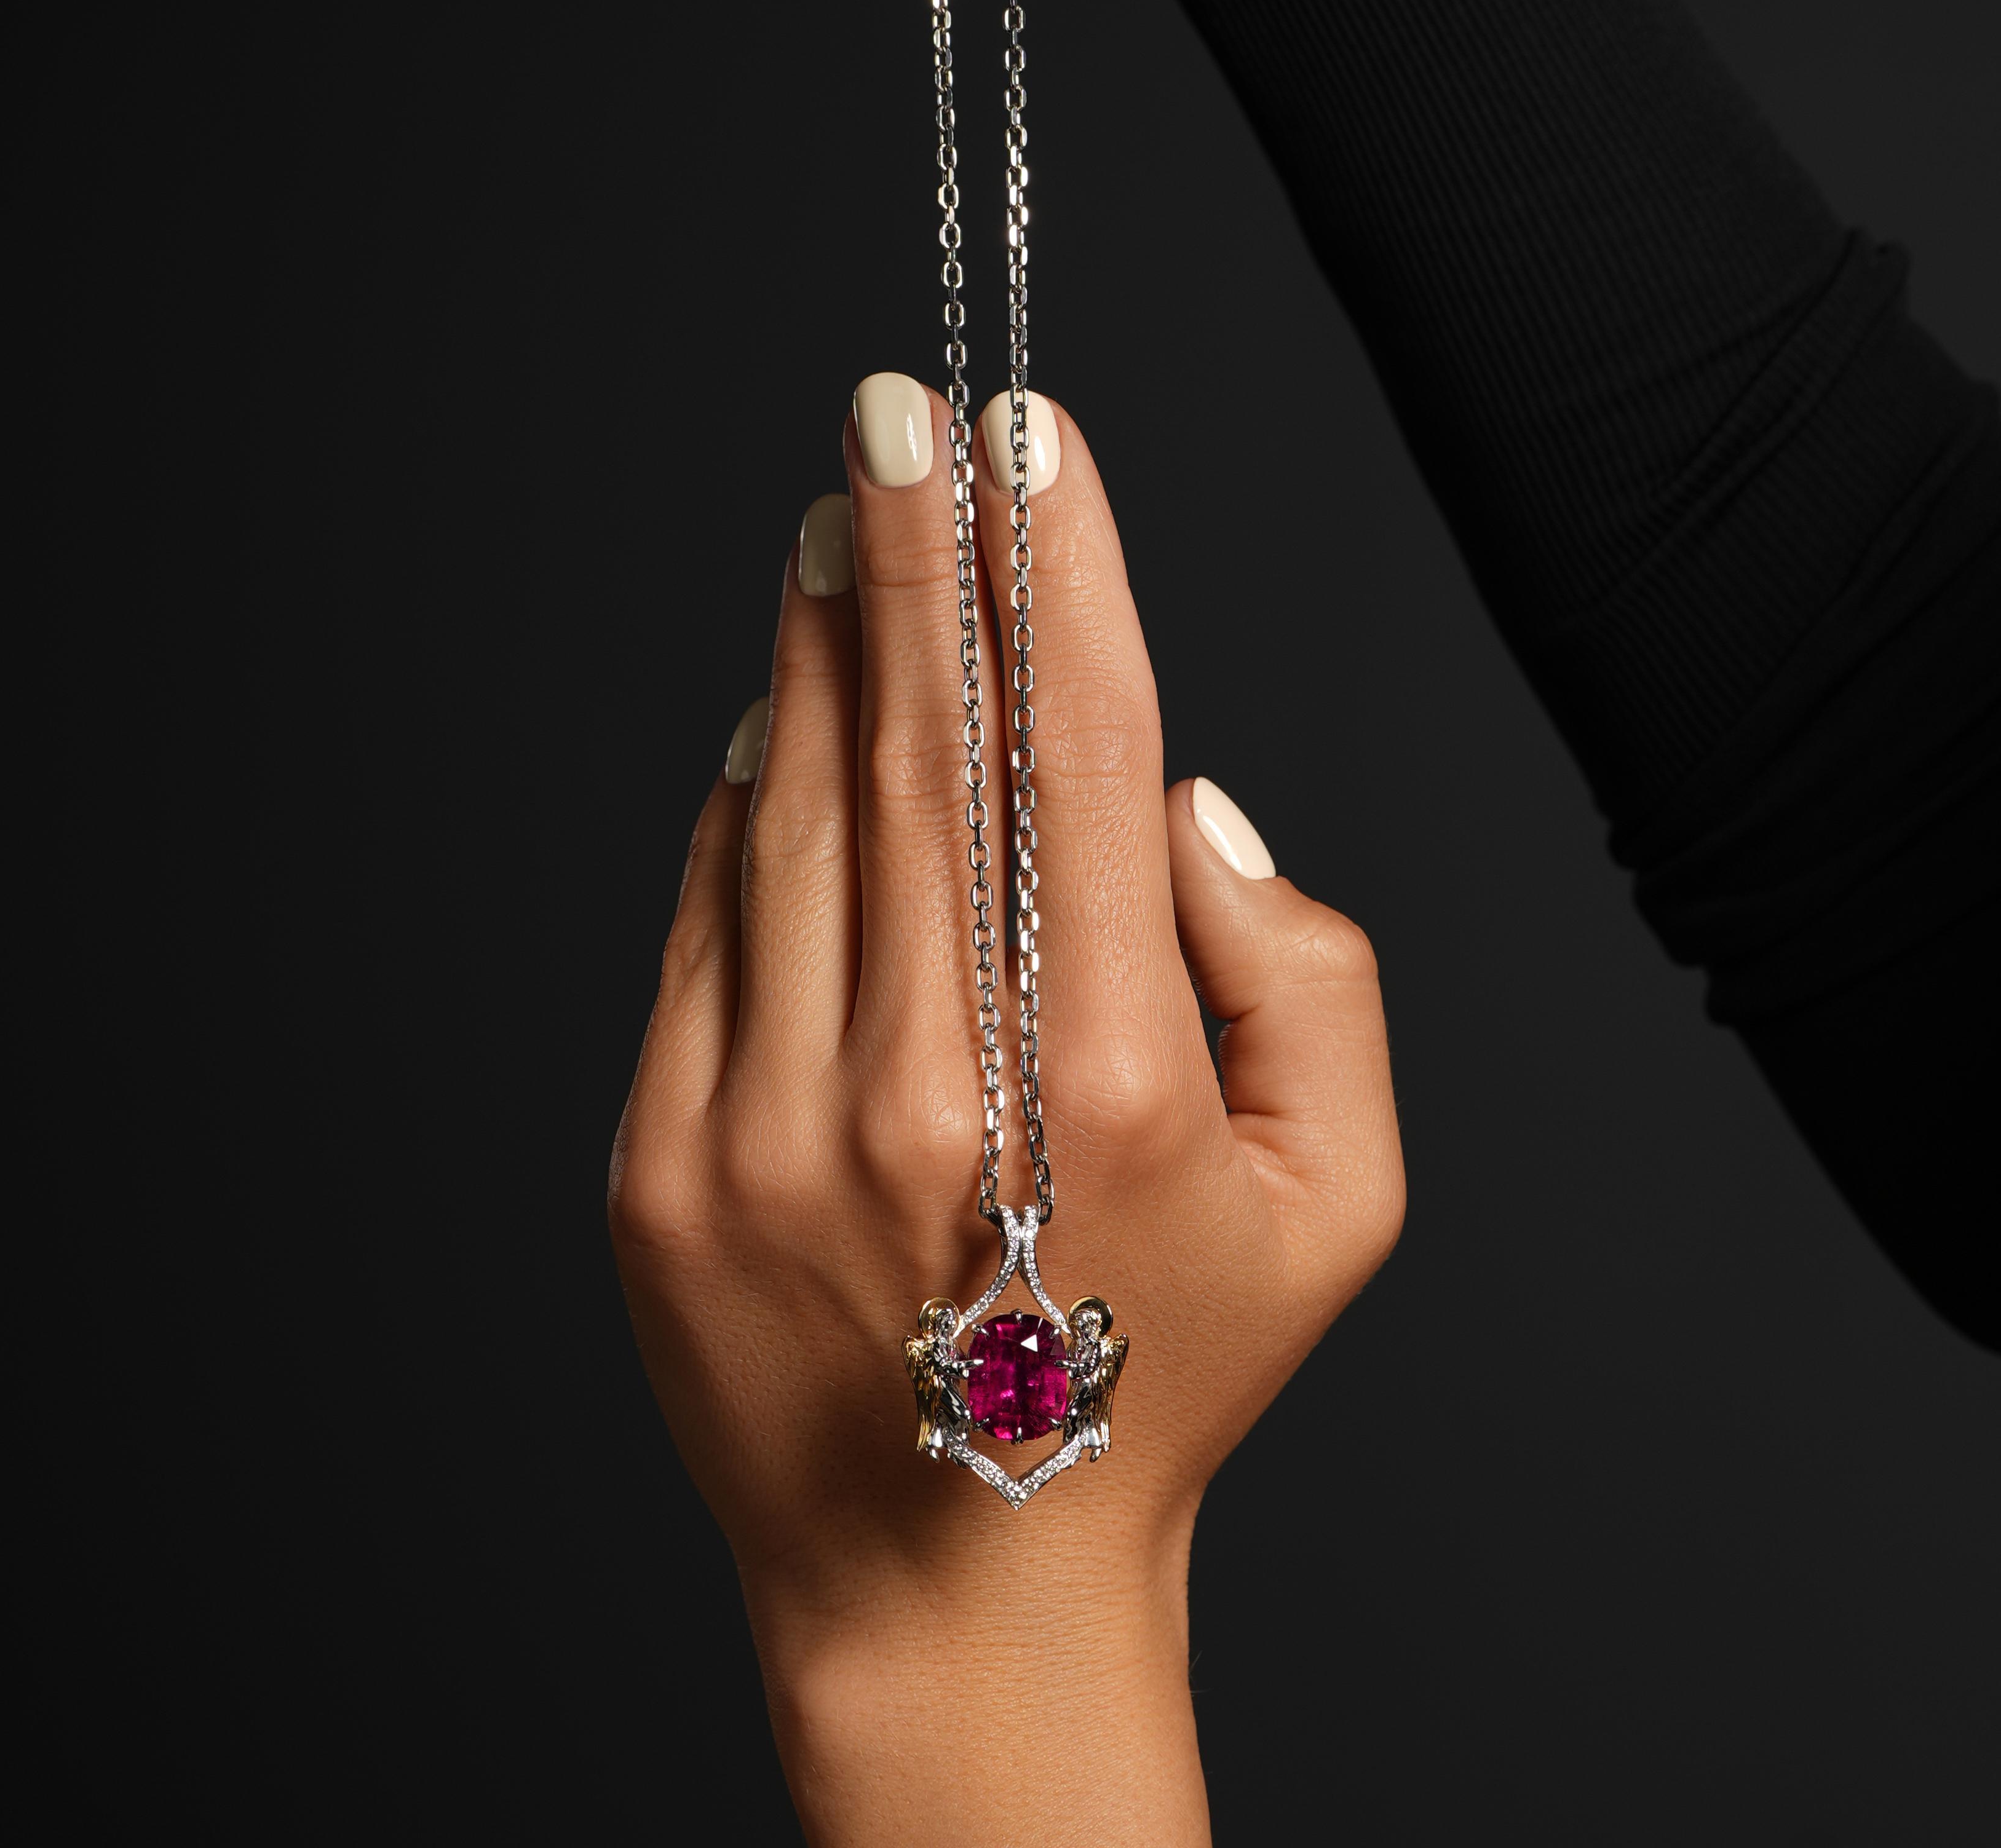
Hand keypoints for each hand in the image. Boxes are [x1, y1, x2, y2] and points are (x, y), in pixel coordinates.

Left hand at [609, 377, 1404, 1840]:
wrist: (949, 1594)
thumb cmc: (1172, 1375)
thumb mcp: (1339, 1200)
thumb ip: (1312, 976)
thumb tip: (1176, 803)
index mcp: (1112, 1086)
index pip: (1076, 750)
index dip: (1055, 570)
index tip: (1032, 435)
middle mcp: (929, 1089)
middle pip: (918, 746)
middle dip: (914, 549)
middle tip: (896, 405)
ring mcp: (770, 1127)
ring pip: (798, 807)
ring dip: (824, 642)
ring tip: (842, 517)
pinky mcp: (662, 1162)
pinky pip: (707, 915)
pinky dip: (745, 792)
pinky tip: (782, 705)